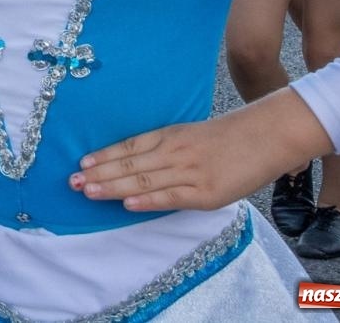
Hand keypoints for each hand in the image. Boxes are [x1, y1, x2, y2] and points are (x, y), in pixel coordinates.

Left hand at [69, 91, 329, 211]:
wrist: (267, 136)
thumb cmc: (230, 137)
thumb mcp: (192, 134)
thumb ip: (166, 146)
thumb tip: (137, 162)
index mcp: (170, 135)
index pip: (129, 146)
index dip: (104, 156)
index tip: (81, 164)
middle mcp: (174, 151)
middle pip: (130, 163)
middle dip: (99, 174)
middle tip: (72, 183)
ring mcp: (189, 171)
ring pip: (144, 180)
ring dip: (113, 188)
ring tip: (89, 193)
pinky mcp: (206, 192)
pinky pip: (171, 197)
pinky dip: (147, 201)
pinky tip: (127, 204)